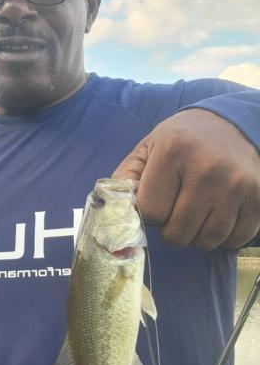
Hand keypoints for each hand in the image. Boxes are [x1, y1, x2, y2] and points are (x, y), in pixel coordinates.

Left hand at [112, 109, 259, 249]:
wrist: (230, 124)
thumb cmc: (181, 141)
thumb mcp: (147, 149)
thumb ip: (125, 179)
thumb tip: (118, 213)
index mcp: (173, 151)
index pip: (151, 212)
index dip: (150, 212)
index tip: (157, 199)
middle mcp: (207, 168)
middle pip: (177, 232)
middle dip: (170, 229)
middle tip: (175, 210)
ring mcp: (236, 185)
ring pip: (206, 241)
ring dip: (195, 236)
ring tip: (194, 214)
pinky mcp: (257, 197)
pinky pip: (235, 240)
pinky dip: (222, 238)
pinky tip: (216, 218)